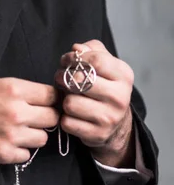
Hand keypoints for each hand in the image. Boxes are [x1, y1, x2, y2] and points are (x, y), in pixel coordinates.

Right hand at [0, 78, 59, 165]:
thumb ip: (18, 90)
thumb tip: (41, 98)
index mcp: (14, 89)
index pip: (51, 95)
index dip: (50, 99)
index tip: (46, 103)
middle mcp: (17, 111)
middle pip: (53, 118)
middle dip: (45, 118)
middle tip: (34, 118)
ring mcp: (11, 135)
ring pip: (42, 138)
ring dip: (33, 135)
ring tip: (17, 131)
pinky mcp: (3, 154)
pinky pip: (26, 155)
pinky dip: (19, 150)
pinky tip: (6, 142)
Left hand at [55, 40, 134, 166]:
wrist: (116, 124)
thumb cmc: (104, 86)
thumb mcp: (105, 64)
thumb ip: (91, 49)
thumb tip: (77, 49)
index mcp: (124, 75)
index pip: (96, 60)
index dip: (74, 58)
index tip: (66, 60)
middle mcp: (120, 97)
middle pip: (80, 81)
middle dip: (63, 77)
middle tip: (61, 78)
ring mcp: (110, 118)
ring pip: (70, 103)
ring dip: (64, 99)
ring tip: (69, 96)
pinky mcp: (98, 135)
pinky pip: (67, 122)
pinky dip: (65, 117)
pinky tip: (72, 114)